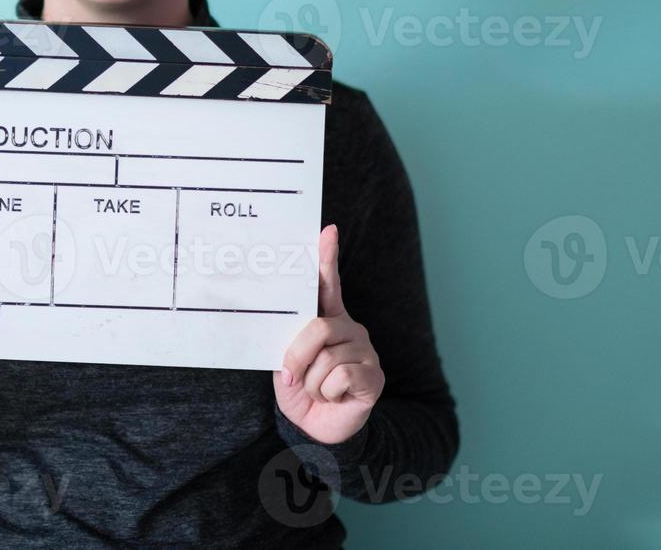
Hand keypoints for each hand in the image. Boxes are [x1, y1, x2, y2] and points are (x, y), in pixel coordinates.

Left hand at [274, 223, 383, 443]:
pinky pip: (341, 376)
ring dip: (312, 382)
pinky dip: (328, 393)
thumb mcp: (286, 363)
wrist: (315, 429)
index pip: (327, 284)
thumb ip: (289, 341)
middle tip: (291, 377)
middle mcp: (350, 328)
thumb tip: (291, 330)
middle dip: (297, 356)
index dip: (327, 257)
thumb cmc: (301, 390)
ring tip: (317, 390)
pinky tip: (335, 397)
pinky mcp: (374, 375)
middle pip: (318, 328)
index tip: (327, 230)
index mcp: (327, 319)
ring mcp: (365, 350)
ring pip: (327, 358)